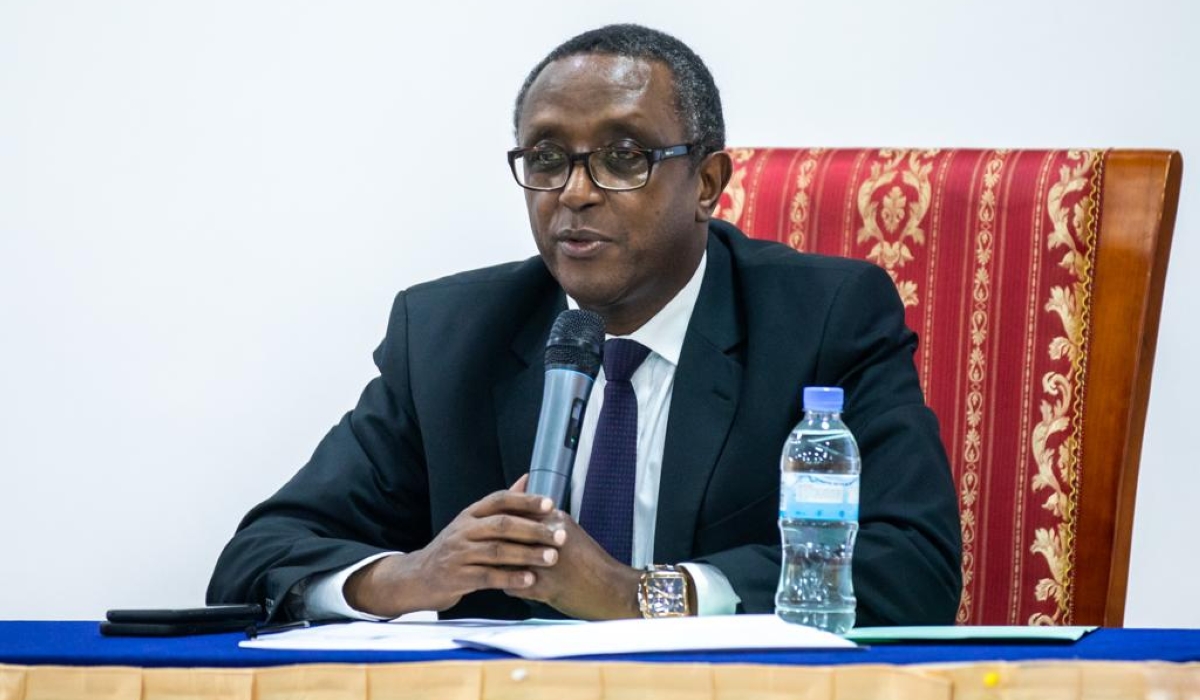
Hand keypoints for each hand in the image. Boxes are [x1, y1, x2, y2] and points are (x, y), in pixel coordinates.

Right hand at [344, 475, 565, 617]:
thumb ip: (501, 504)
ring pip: (497, 551)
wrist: (417, 577)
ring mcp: (458, 554)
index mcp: (470, 514)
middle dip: (534, 530)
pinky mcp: (457, 578)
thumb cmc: (454, 549)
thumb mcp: (472, 523)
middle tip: (560, 536)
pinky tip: (529, 580)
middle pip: (502, 525)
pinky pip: (488, 577)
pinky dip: (510, 578)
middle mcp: (463, 530)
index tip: (550, 504)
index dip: (525, 500)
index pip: (499, 500)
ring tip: (551, 558)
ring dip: (528, 554)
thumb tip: (527, 477)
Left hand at [502, 511, 642, 619]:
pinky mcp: (545, 587)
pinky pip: (513, 585)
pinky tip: (513, 586)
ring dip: (499, 565)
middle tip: (487, 548)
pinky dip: (510, 586)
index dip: (500, 520)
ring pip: (505, 560)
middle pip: (507, 535)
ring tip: (497, 568)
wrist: (612, 589)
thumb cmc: (592, 562)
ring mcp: (545, 563)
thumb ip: (546, 522)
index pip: (516, 513)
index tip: (492, 527)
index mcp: (556, 520)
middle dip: (494, 542)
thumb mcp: (570, 532)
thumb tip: (525, 515)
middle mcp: (549, 538)